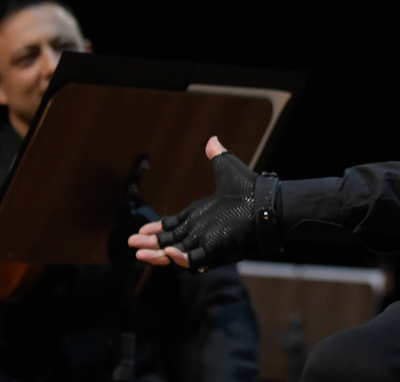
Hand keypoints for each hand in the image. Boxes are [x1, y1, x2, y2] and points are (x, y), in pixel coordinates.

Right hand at [128, 136, 279, 268]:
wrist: (268, 202)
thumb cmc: (250, 188)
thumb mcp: (228, 170)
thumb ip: (217, 157)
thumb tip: (212, 141)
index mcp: (200, 217)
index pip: (173, 226)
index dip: (157, 228)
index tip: (141, 229)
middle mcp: (200, 231)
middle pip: (168, 241)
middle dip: (149, 243)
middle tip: (131, 242)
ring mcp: (207, 241)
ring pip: (176, 253)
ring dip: (157, 253)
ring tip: (140, 252)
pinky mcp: (215, 248)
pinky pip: (194, 259)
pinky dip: (182, 258)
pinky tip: (170, 252)